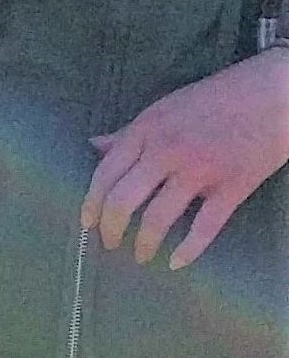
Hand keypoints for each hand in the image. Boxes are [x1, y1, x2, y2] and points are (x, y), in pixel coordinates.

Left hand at [82, 50, 288, 268]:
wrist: (273, 94)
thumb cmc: (217, 97)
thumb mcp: (164, 108)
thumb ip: (130, 132)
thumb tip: (96, 146)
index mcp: (146, 130)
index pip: (105, 173)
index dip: (91, 203)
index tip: (86, 222)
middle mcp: (166, 151)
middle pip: (123, 199)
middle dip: (111, 228)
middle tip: (110, 243)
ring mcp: (200, 171)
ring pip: (158, 218)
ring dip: (144, 243)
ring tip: (140, 256)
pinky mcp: (232, 187)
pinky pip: (204, 227)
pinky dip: (188, 250)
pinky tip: (176, 263)